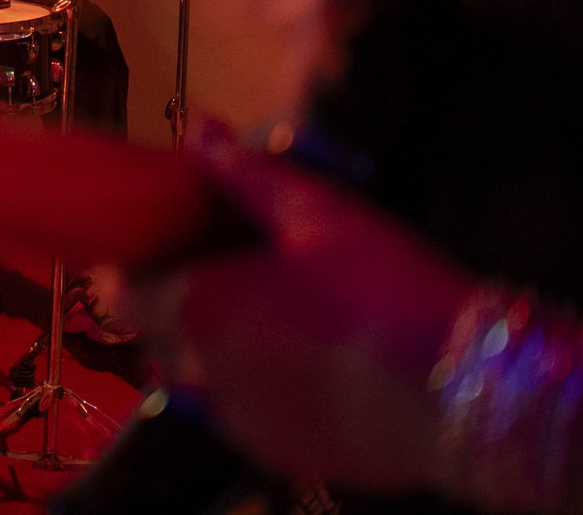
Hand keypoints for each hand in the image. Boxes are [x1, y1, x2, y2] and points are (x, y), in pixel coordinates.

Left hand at [124, 122, 472, 491]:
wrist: (461, 392)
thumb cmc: (380, 291)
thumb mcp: (317, 214)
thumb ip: (244, 173)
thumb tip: (197, 129)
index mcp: (198, 308)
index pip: (122, 290)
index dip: (131, 265)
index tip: (156, 243)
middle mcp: (202, 371)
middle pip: (155, 334)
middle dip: (170, 302)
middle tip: (216, 270)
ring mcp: (238, 421)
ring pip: (194, 379)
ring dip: (208, 347)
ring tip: (261, 314)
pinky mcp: (278, 454)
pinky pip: (239, 415)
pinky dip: (249, 387)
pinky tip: (298, 362)